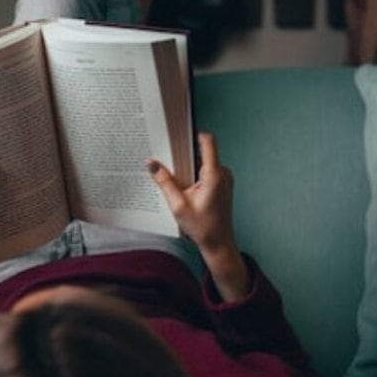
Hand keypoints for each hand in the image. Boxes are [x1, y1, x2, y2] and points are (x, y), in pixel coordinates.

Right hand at [148, 132, 249, 300]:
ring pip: (204, 162)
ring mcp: (225, 179)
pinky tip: (184, 187)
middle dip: (185, 154)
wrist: (218, 243)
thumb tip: (151, 164)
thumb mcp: (178, 205)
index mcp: (214, 175)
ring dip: (189, 167)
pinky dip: (194, 175)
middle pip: (202, 152)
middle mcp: (223, 174)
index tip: (179, 132)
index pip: (208, 142)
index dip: (194, 134)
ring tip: (175, 178)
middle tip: (168, 159)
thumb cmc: (202, 227)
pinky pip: (207, 172)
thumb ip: (164, 182)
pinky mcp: (223, 185)